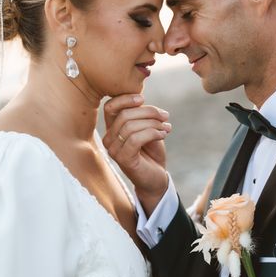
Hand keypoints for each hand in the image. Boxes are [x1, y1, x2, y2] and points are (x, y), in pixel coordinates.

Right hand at [102, 94, 171, 215]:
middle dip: (149, 112)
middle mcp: (109, 139)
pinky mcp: (123, 159)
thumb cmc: (151, 152)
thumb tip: (141, 100)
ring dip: (153, 124)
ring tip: (166, 128)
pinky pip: (136, 139)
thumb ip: (141, 115)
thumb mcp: (147, 128)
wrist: (156, 178)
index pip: (110, 107)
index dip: (125, 99)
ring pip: (131, 126)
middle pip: (124, 115)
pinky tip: (163, 135)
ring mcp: (114, 150)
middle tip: (165, 116)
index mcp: (112, 128)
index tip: (142, 99)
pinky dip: (152, 133)